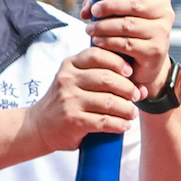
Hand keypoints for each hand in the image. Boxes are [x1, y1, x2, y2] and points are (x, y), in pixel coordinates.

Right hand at [19, 48, 141, 156]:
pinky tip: (124, 125)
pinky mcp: (73, 120)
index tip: (130, 72)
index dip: (118, 62)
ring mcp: (69, 100)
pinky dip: (119, 124)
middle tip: (136, 96)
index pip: (97, 55)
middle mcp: (68, 80)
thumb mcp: (77, 82)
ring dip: (127, 109)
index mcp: (70, 65)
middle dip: (128, 88)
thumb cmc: (66, 102)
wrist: (40, 126)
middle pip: (107, 78)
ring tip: (132, 113)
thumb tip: (141, 89)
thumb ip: (104, 79)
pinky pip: (104, 121)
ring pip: (109, 101)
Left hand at [82, 0, 175, 99]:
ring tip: (90, 29)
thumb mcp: (121, 12)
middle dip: (110, 6)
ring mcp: (162, 32)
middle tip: (94, 11)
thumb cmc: (131, 30)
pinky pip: (127, 43)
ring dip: (104, 26)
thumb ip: (102, 4)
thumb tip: (87, 10)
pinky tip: (98, 41)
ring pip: (128, 25)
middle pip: (136, 4)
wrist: (146, 62)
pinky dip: (109, 42)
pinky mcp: (155, 50)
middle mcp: (165, 13)